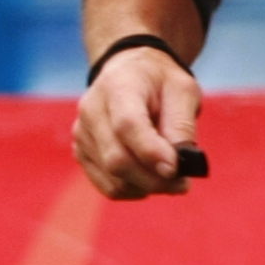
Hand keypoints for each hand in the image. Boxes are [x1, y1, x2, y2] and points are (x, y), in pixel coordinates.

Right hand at [74, 46, 204, 198]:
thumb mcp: (182, 90)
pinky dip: (133, 189)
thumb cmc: (160, 83)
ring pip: (113, 179)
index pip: (127, 125)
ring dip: (147, 187)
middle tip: (183, 184)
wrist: (129, 74)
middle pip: (116, 159)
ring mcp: (82, 135)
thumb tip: (178, 165)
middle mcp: (91, 111)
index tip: (176, 170)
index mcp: (117, 86)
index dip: (151, 151)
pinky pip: (108, 186)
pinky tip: (149, 177)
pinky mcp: (82, 154)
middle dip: (154, 179)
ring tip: (170, 178)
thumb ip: (182, 125)